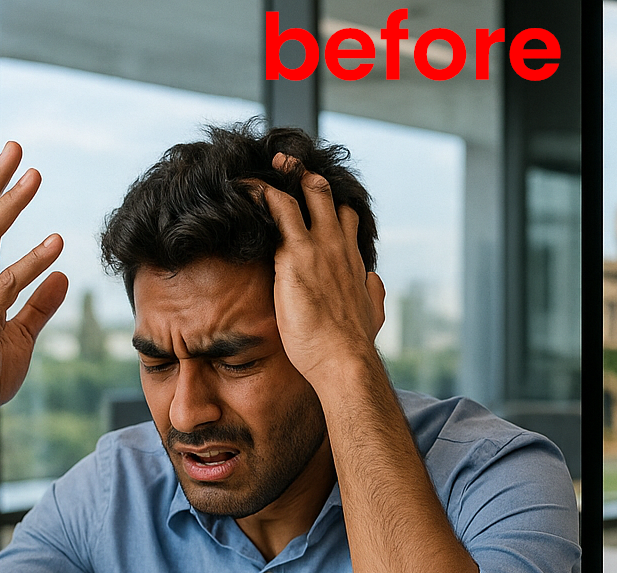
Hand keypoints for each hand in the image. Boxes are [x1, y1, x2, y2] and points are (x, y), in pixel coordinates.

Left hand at [250, 153, 386, 388]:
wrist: (345, 360)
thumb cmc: (354, 345)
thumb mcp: (373, 314)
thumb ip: (373, 293)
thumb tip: (373, 281)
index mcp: (353, 261)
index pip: (344, 217)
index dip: (328, 204)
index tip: (311, 200)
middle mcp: (339, 246)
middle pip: (327, 195)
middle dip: (306, 177)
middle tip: (286, 168)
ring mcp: (319, 246)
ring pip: (307, 191)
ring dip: (285, 176)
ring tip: (265, 169)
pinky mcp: (296, 254)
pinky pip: (276, 206)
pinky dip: (259, 191)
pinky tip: (243, 186)